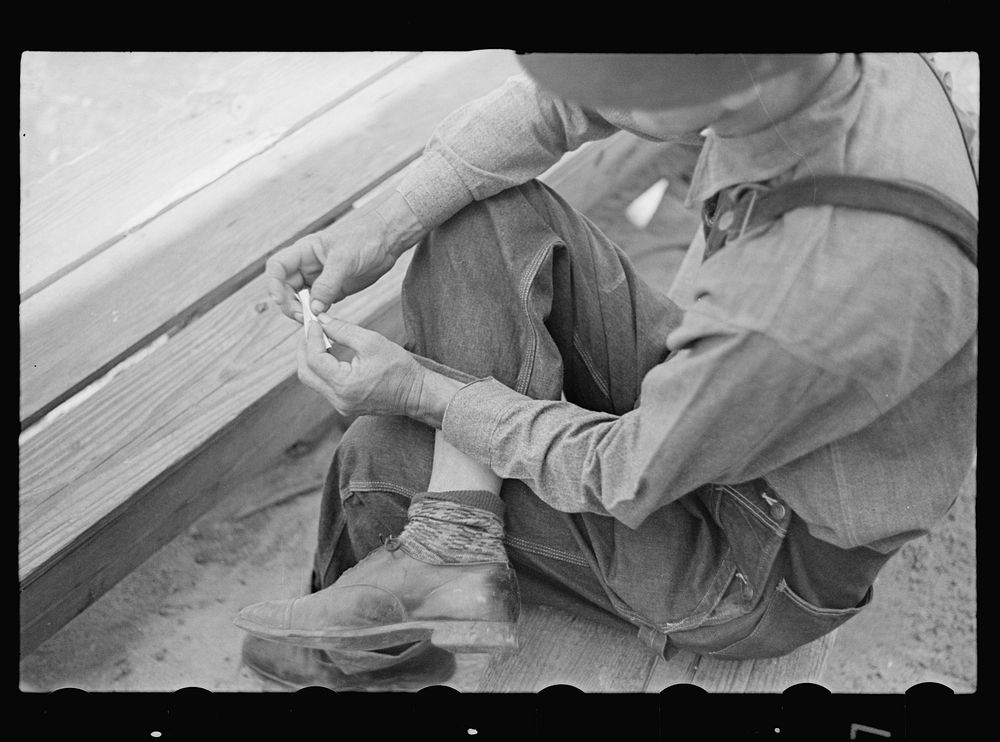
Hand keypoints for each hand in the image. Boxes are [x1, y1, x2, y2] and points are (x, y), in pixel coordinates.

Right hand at [265, 190, 425, 319]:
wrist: (387, 239)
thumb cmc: (364, 237)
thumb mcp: (344, 259)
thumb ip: (327, 284)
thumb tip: (313, 308)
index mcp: (304, 251)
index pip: (277, 267)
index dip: (273, 284)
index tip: (279, 300)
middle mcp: (308, 265)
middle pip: (285, 288)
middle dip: (289, 304)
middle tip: (303, 317)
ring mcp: (320, 279)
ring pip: (300, 299)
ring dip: (302, 311)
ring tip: (312, 321)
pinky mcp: (333, 290)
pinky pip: (318, 305)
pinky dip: (317, 314)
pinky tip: (323, 321)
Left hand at [297, 315, 426, 418]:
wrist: (416, 393)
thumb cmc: (399, 368)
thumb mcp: (371, 342)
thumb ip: (343, 330)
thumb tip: (322, 320)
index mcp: (345, 385)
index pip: (314, 359)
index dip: (311, 337)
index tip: (315, 322)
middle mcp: (339, 399)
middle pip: (306, 373)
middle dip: (304, 349)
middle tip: (311, 330)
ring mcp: (341, 405)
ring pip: (313, 380)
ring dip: (312, 359)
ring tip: (319, 339)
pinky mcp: (344, 405)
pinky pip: (324, 386)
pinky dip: (322, 369)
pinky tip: (329, 354)